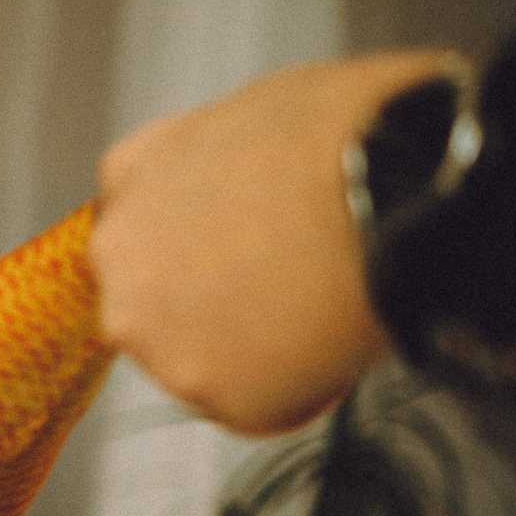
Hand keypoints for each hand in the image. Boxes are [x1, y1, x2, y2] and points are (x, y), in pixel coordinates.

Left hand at [92, 49, 452, 434]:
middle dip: (217, 308)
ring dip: (253, 353)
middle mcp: (119, 263)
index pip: (146, 238)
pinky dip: (296, 392)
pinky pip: (254, 408)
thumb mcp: (244, 108)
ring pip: (202, 365)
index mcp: (127, 180)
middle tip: (289, 285)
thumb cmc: (345, 131)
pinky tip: (333, 342)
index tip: (245, 255)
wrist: (396, 176)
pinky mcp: (208, 391)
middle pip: (162, 309)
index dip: (204, 253)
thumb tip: (233, 186)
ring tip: (320, 306)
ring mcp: (156, 334)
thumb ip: (205, 163)